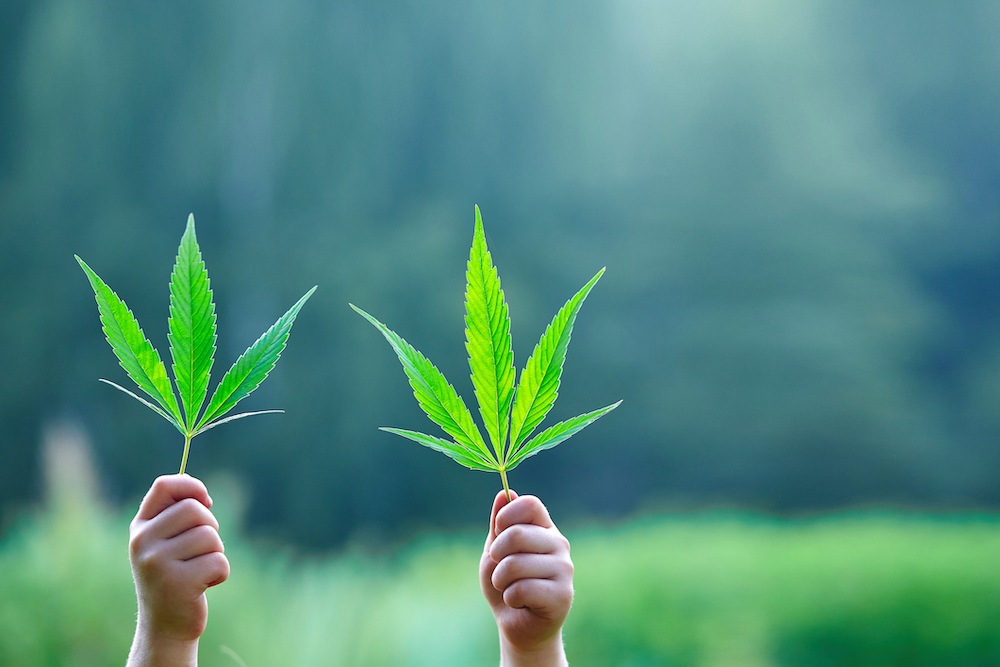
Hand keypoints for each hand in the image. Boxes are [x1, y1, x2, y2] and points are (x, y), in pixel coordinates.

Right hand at [126, 474, 229, 666]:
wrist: (165, 624)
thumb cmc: (174, 574)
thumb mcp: (167, 541)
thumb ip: (176, 513)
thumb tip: (194, 486)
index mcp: (140, 527)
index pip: (164, 486)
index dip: (191, 486)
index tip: (205, 500)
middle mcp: (142, 542)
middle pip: (194, 509)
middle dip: (210, 526)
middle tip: (203, 549)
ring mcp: (157, 563)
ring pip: (210, 537)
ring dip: (216, 553)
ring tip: (200, 570)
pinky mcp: (177, 584)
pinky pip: (218, 562)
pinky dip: (220, 573)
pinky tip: (203, 586)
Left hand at [480, 490, 573, 666]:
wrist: (516, 624)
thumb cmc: (505, 583)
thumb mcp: (495, 551)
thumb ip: (499, 524)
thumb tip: (505, 492)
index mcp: (544, 528)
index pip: (529, 504)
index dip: (506, 516)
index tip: (498, 531)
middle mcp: (559, 544)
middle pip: (517, 533)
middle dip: (496, 555)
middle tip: (499, 570)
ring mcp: (565, 569)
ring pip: (515, 564)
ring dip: (501, 581)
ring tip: (509, 588)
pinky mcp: (563, 595)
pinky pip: (522, 589)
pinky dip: (510, 598)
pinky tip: (521, 602)